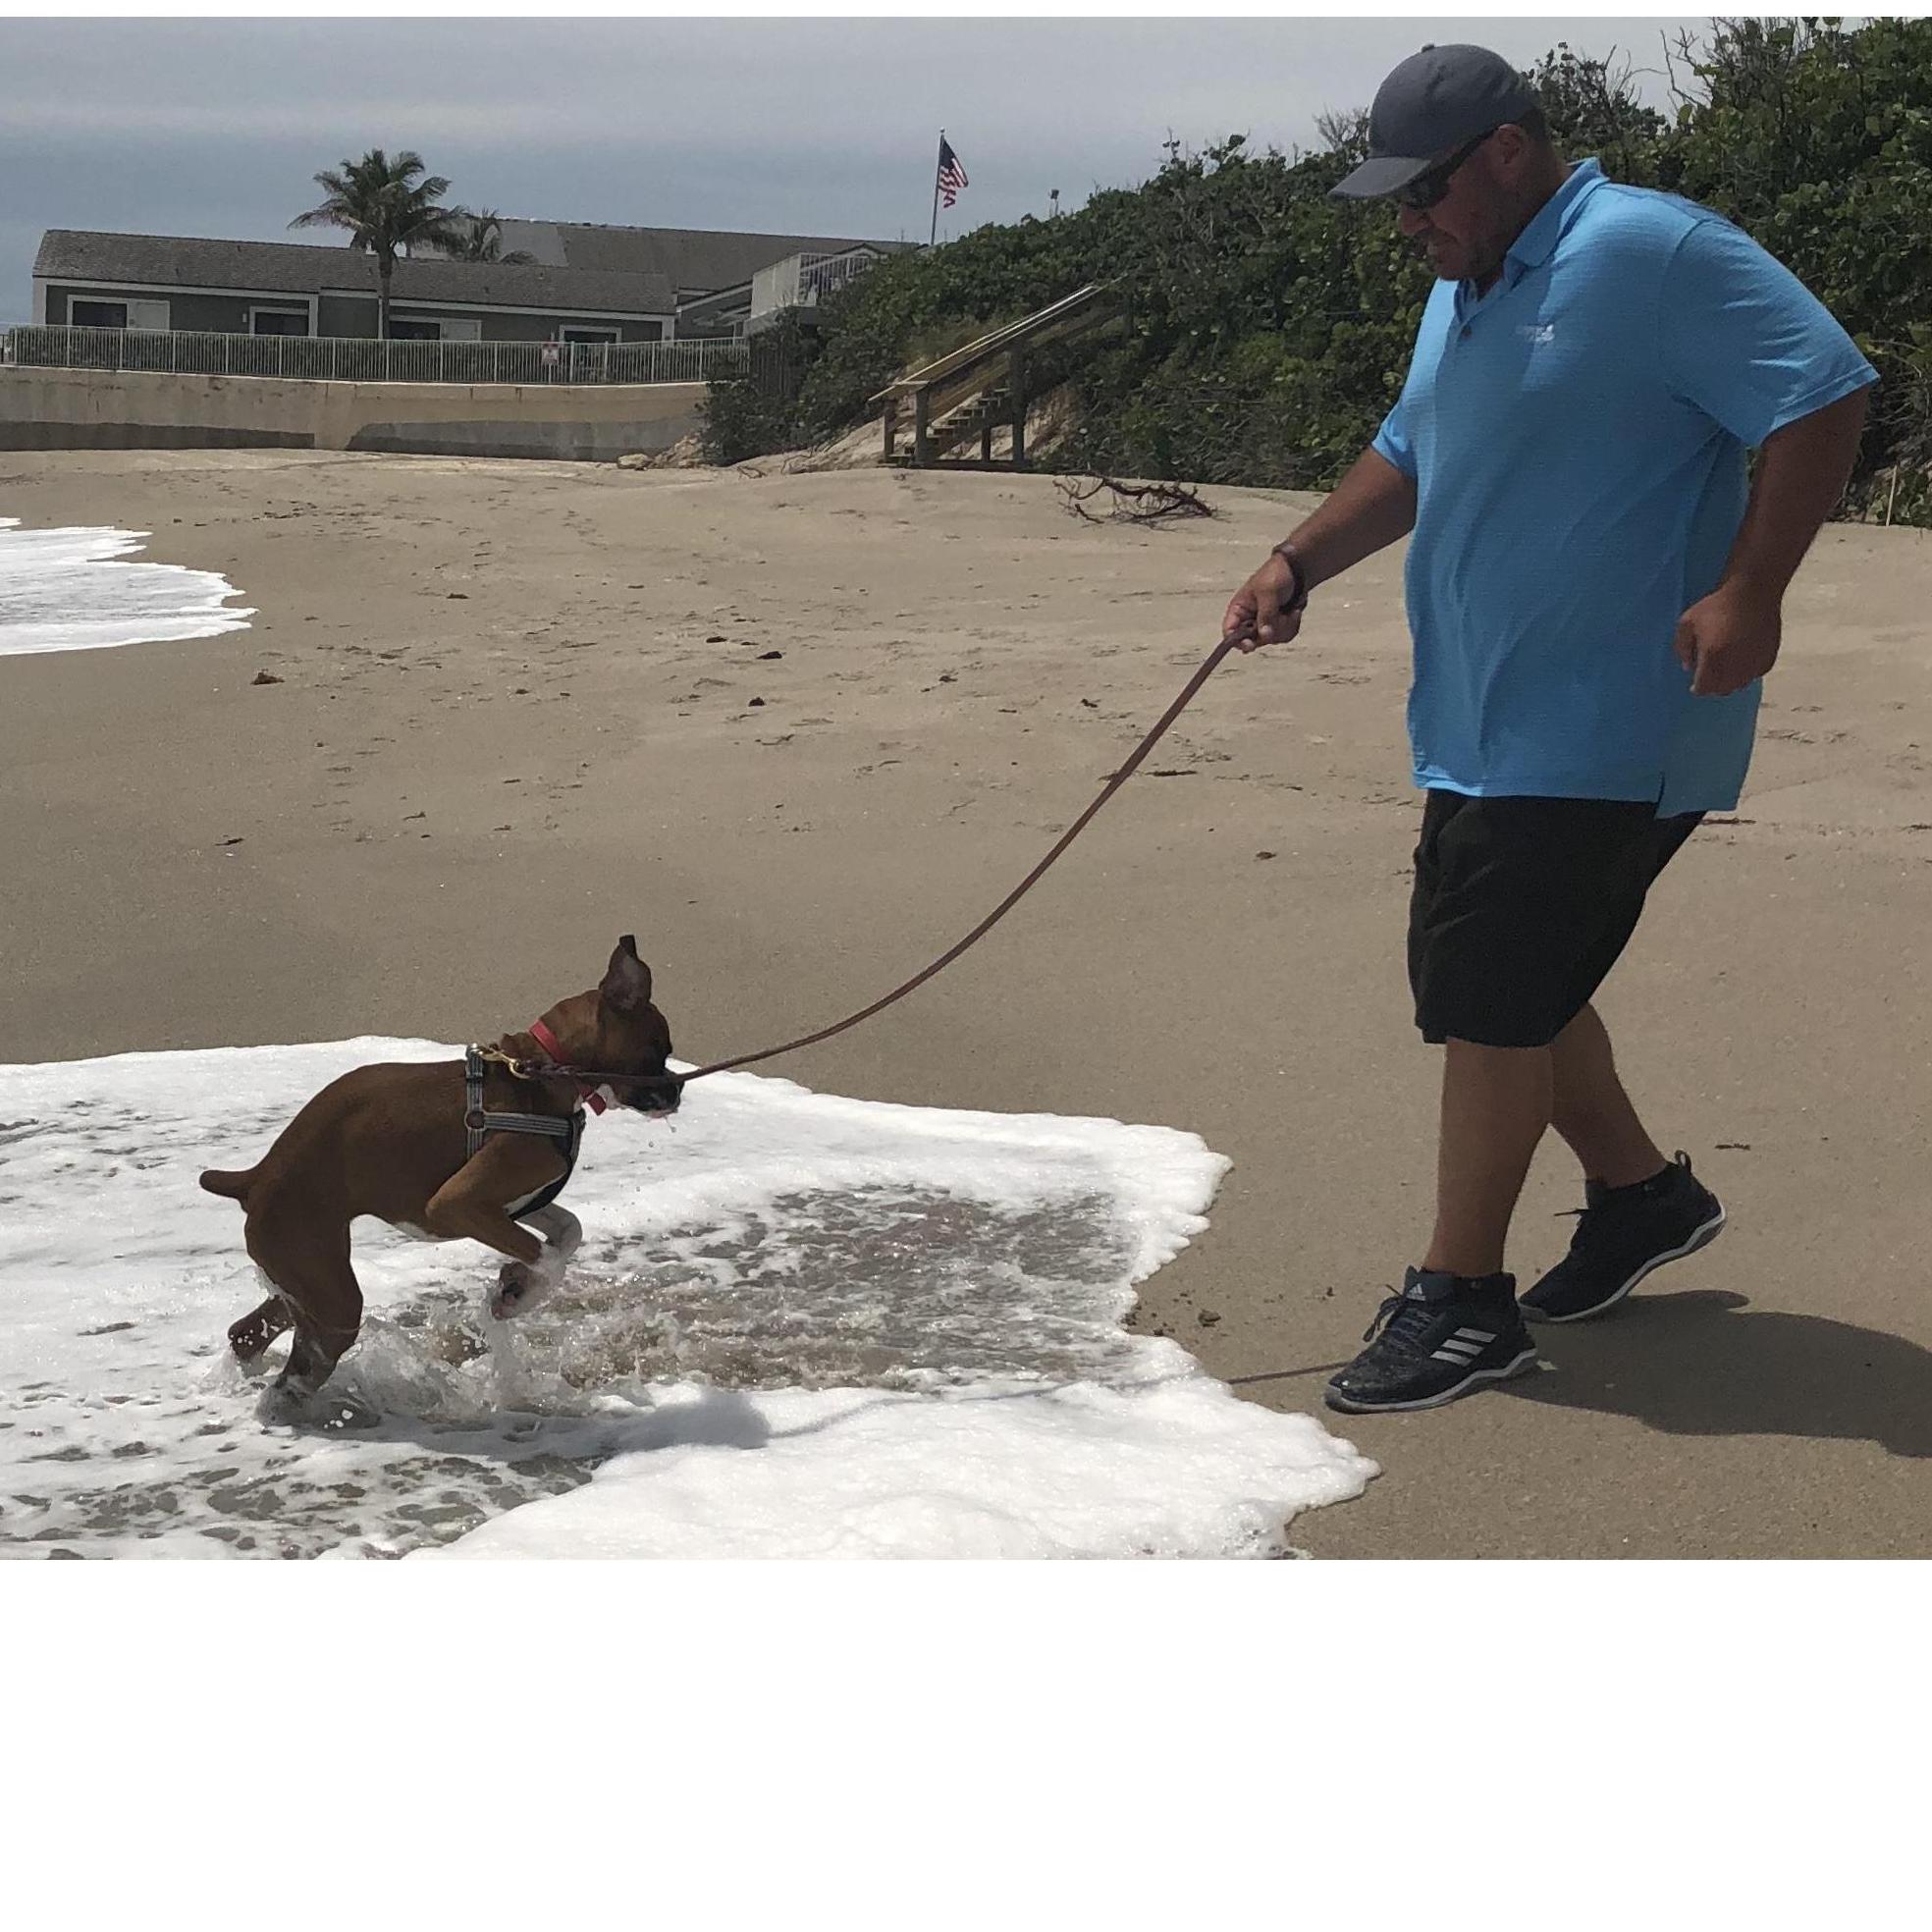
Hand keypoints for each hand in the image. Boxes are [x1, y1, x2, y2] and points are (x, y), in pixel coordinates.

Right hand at [1223, 552, 1304, 653]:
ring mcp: (1264, 624)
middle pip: (1253, 641)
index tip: (1251, 645)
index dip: (1237, 642)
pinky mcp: (1277, 626)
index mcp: (1238, 610)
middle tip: (1281, 616)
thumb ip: (1265, 614)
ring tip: (1290, 611)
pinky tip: (1294, 613)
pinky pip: (1283, 637)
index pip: (1229, 632)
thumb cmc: (1275, 575)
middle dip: (1270, 631)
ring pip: (1271, 640)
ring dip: (1284, 627)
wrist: (1296, 571)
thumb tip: (1264, 636)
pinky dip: (1291, 626)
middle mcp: (1249, 620)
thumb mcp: (1268, 592)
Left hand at [1674, 582, 1782, 696]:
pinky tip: (1741, 663)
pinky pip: (1754, 675)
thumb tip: (1688, 667)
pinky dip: (1746, 673)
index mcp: (1713, 656)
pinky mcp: (1768, 658)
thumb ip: (1682, 648)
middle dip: (1712, 686)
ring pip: (1739, 685)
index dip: (1697, 688)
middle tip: (1709, 677)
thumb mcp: (1687, 622)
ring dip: (1729, 681)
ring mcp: (1753, 663)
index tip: (1695, 685)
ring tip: (1724, 670)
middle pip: (1721, 690)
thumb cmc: (1717, 605)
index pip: (1704, 687)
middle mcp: (1734, 664)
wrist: (1753, 592)